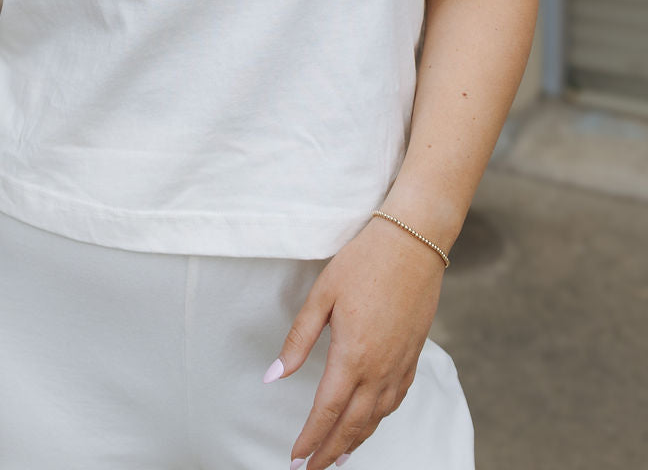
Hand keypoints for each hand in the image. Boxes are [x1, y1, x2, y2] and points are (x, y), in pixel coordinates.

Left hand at [269, 216, 446, 468]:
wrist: (413, 241)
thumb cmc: (363, 261)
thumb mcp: (322, 295)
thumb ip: (298, 340)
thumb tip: (274, 376)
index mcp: (353, 355)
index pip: (327, 411)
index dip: (311, 439)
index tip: (296, 459)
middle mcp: (380, 369)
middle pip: (353, 425)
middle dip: (331, 451)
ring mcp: (400, 365)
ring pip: (376, 418)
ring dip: (356, 441)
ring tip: (338, 457)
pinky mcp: (414, 356)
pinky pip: (396, 400)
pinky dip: (379, 420)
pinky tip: (371, 423)